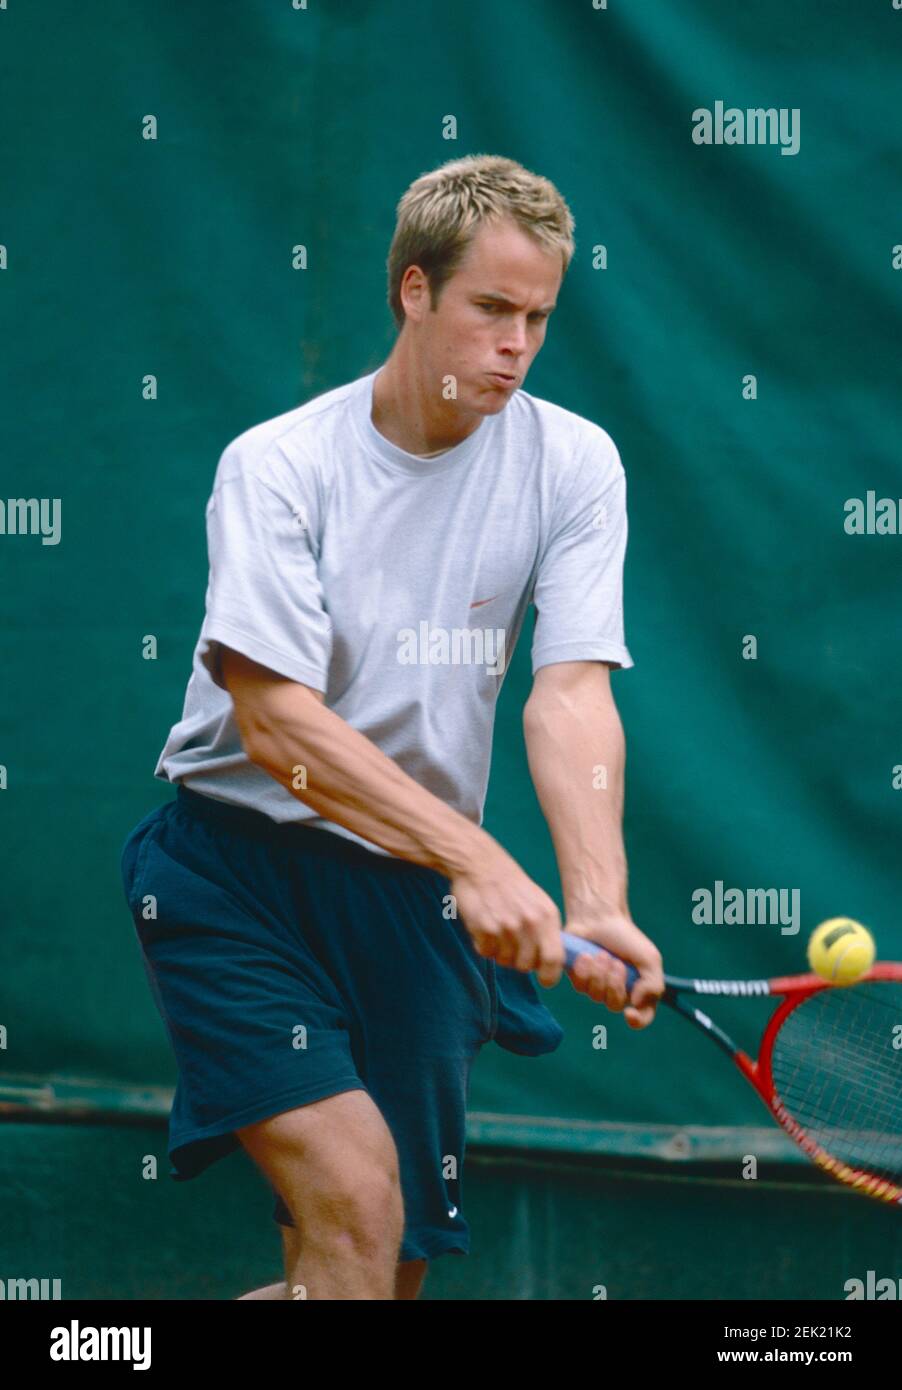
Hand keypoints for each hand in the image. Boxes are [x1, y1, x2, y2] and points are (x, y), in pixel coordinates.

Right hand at [450, 843, 565, 987]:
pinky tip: (483, 927)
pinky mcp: (484, 927)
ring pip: (504, 960)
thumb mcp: (539, 903)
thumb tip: (551, 963)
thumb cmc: (511, 886)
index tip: (545, 980)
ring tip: (497, 931)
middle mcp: (529, 923)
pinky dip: (483, 946)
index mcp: (547, 917)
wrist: (481, 864)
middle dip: (518, 962)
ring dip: (499, 953)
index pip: (554, 959)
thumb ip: (547, 931)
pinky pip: (485, 952)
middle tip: (511, 947)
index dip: (550, 976)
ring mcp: (506, 926)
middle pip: (527, 965)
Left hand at [564, 913, 663, 1027]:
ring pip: (596, 995)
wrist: (600, 918)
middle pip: (614, 1005)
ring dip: (600, 973)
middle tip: (615, 962)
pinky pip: (580, 986)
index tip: (629, 1014)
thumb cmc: (626, 937)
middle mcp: (618, 991)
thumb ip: (653, 984)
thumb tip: (637, 1003)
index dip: (637, 1021)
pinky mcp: (580, 978)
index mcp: (639, 990)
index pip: (642, 1017)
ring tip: (601, 954)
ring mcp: (597, 987)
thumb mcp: (649, 958)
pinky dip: (585, 970)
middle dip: (614, 983)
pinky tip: (586, 955)